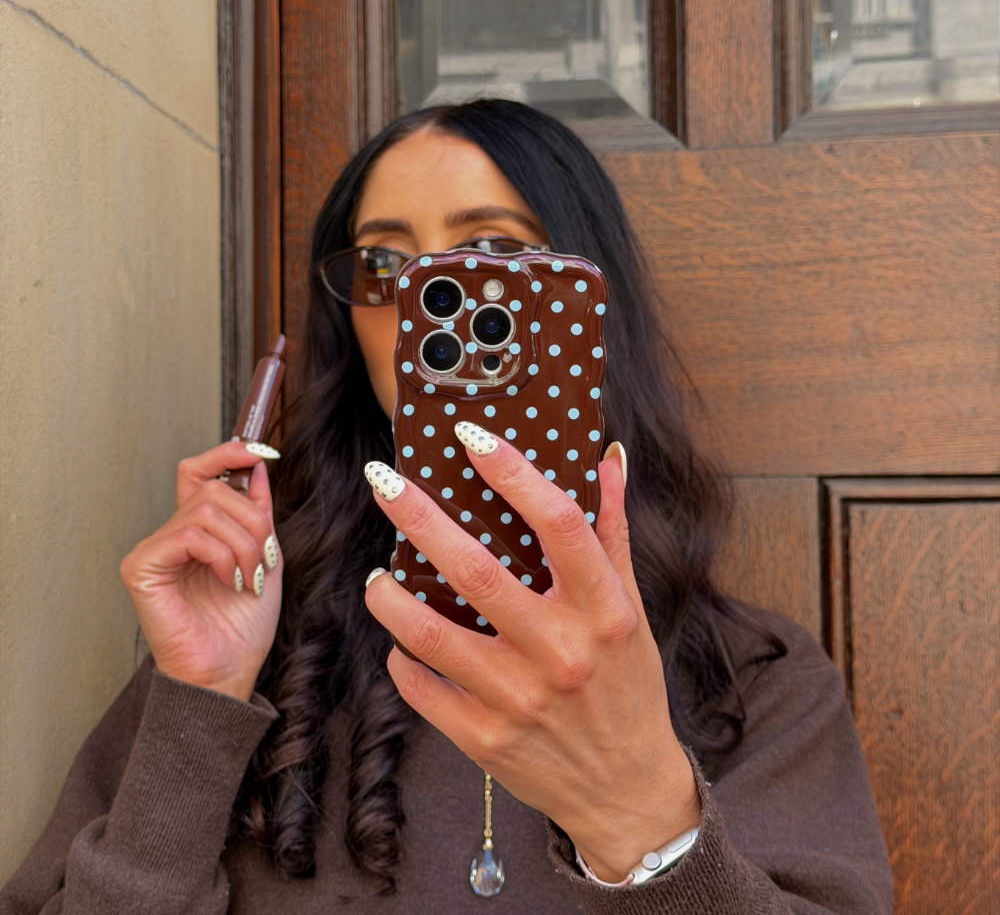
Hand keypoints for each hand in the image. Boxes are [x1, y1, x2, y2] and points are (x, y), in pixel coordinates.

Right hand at [119, 441, 282, 701]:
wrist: (229, 669)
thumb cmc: (242, 623)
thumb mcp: (264, 555)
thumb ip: (258, 510)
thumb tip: (256, 463)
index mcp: (197, 530)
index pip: (198, 471)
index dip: (226, 453)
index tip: (259, 452)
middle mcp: (170, 535)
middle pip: (214, 489)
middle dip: (253, 520)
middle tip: (262, 559)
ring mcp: (152, 549)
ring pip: (207, 509)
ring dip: (243, 543)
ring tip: (247, 577)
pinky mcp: (141, 567)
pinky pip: (189, 534)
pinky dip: (220, 554)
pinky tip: (228, 580)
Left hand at [363, 425, 700, 882]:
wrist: (626, 790)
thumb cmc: (628, 684)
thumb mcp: (632, 609)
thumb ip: (612, 531)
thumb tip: (607, 458)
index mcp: (603, 611)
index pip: (558, 523)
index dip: (512, 472)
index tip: (471, 435)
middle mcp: (561, 653)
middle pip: (475, 570)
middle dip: (419, 517)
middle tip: (384, 479)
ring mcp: (519, 699)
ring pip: (428, 632)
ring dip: (389, 594)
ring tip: (378, 575)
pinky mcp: (484, 739)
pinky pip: (420, 686)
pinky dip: (402, 655)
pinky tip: (402, 638)